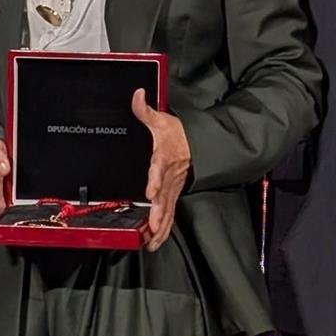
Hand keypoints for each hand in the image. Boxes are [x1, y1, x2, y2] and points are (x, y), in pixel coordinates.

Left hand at [131, 89, 189, 252]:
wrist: (199, 143)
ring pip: (168, 210)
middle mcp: (170, 176)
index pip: (160, 169)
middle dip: (159, 212)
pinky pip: (170, 215)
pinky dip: (164, 229)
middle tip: (152, 226)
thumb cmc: (177, 133)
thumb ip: (145, 110)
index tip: (152, 191)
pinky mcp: (174, 195)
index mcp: (165, 157)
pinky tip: (155, 241)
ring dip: (161, 226)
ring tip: (152, 241)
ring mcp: (173, 188)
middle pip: (166, 196)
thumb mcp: (161, 120)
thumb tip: (137, 94)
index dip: (156, 180)